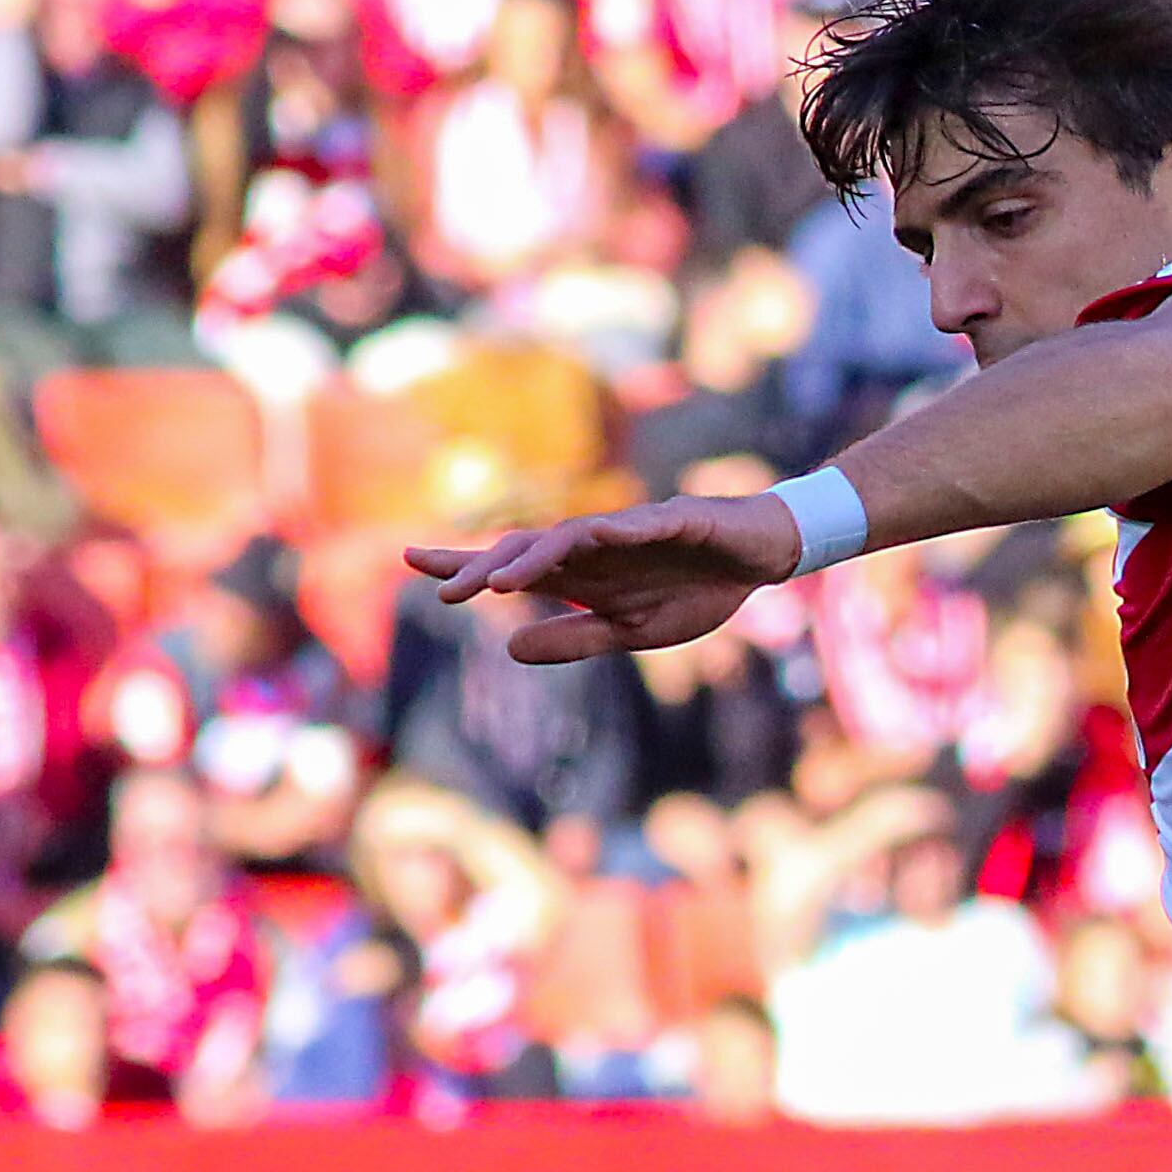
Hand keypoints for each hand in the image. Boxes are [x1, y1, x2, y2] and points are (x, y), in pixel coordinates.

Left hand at [408, 493, 805, 662]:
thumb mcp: (633, 632)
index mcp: (581, 575)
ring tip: (498, 584)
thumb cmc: (695, 588)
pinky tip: (585, 542)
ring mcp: (630, 532)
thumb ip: (575, 639)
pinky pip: (637, 525)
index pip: (511, 567)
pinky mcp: (674, 521)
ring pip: (567, 538)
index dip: (465, 565)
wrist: (758, 558)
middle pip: (525, 549)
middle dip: (482, 566)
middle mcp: (594, 547)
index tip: (413, 567)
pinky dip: (611, 532)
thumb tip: (510, 650)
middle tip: (439, 588)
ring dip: (531, 559)